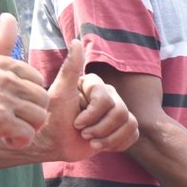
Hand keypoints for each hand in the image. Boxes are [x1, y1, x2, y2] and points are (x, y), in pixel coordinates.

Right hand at [0, 14, 47, 149]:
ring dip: (25, 129)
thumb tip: (8, 16)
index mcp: (3, 64)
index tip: (8, 104)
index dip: (27, 99)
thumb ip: (0, 44)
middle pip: (43, 101)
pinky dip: (18, 141)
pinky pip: (27, 134)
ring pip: (39, 118)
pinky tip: (1, 138)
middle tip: (8, 120)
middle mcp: (3, 77)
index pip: (39, 83)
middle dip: (30, 116)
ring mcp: (1, 97)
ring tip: (5, 129)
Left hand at [24, 43, 138, 161]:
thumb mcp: (59, 93)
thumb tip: (76, 41)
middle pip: (121, 112)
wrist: (54, 144)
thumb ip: (70, 68)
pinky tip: (102, 145)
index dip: (92, 116)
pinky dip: (119, 143)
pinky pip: (134, 133)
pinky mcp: (120, 128)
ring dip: (108, 139)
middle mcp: (108, 95)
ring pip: (129, 124)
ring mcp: (115, 112)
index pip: (106, 100)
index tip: (75, 123)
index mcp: (96, 85)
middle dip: (100, 129)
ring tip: (92, 142)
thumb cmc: (52, 119)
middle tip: (83, 134)